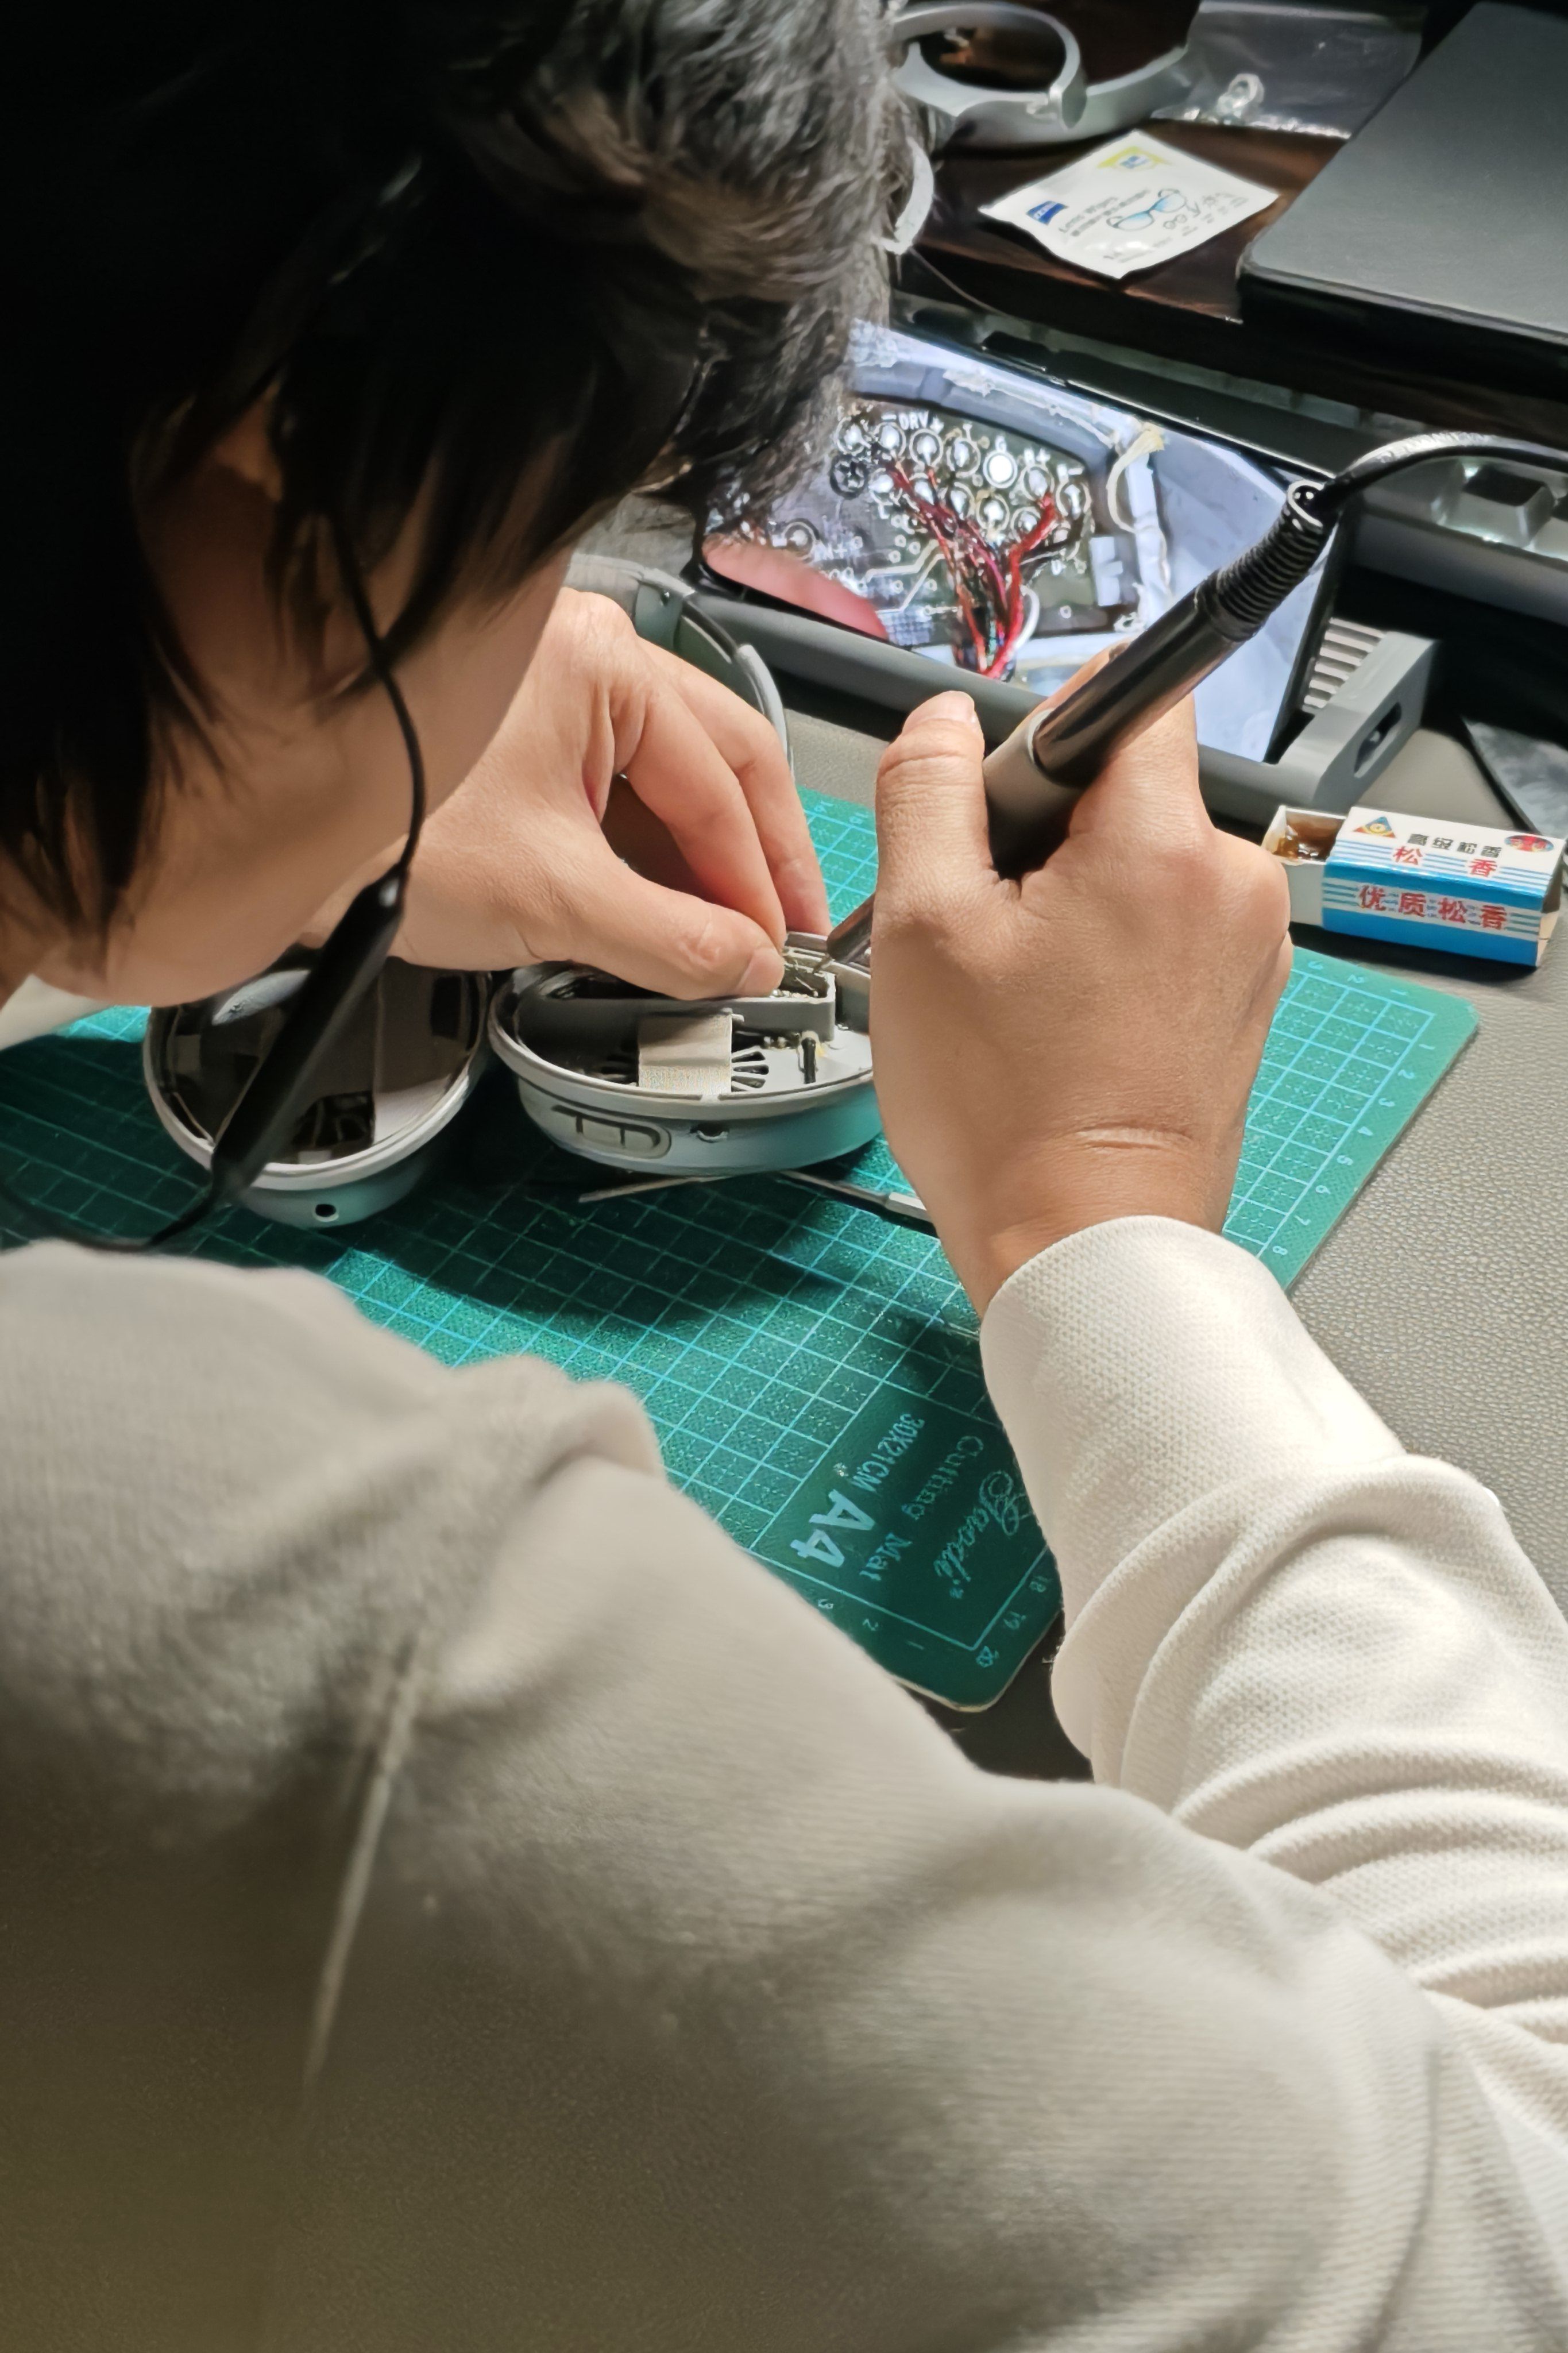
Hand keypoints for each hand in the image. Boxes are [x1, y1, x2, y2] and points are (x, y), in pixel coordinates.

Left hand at [381, 589, 828, 994]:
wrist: (257, 835)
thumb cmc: (387, 833)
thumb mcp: (555, 900)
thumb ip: (671, 941)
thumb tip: (745, 967)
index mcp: (606, 664)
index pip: (725, 781)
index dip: (762, 878)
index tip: (777, 948)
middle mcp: (581, 656)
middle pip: (711, 762)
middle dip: (749, 859)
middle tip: (781, 933)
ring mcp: (543, 691)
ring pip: (658, 780)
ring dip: (694, 861)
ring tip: (718, 938)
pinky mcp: (510, 739)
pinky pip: (605, 790)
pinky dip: (637, 854)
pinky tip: (652, 911)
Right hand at [870, 686, 1290, 1311]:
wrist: (1085, 1246)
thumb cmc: (1009, 1113)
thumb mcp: (921, 925)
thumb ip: (927, 791)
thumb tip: (942, 723)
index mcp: (1163, 843)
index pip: (1133, 695)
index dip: (1044, 728)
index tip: (997, 798)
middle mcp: (1232, 886)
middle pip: (1126, 789)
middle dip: (1041, 833)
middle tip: (980, 924)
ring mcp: (1247, 951)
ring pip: (1138, 864)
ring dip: (1067, 899)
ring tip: (1014, 989)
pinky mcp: (1239, 1004)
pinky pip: (1162, 931)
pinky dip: (1104, 954)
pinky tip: (1054, 1020)